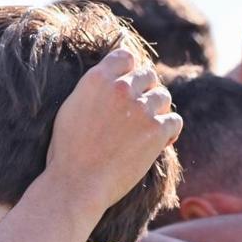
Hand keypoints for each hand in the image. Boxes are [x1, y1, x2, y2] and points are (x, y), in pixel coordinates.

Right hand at [49, 48, 181, 211]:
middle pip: (148, 75)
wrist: (77, 183)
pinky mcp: (156, 130)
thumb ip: (93, 89)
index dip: (130, 70)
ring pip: (163, 97)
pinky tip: (160, 140)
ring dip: (157, 110)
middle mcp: (121, 88)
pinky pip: (174, 120)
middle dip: (145, 91)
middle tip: (138, 111)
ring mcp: (141, 108)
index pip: (126, 57)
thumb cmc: (67, 152)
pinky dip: (169, 130)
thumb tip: (109, 78)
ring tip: (146, 127)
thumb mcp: (71, 109)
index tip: (129, 84)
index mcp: (97, 79)